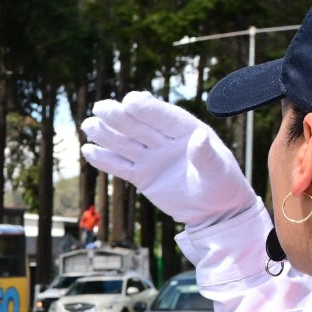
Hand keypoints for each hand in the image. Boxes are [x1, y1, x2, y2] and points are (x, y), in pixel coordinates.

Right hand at [80, 91, 257, 228]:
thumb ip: (207, 155)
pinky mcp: (142, 176)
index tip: (130, 100)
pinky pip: (121, 166)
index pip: (163, 117)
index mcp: (186, 131)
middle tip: (99, 107)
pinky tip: (88, 151)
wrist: (215, 211)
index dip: (147, 108)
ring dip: (106, 134)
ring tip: (88, 125)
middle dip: (119, 117)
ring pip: (125, 143)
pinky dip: (105, 160)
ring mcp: (152, 157)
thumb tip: (200, 136)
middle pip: (138, 126)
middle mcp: (165, 140)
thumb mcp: (218, 171)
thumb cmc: (222, 186)